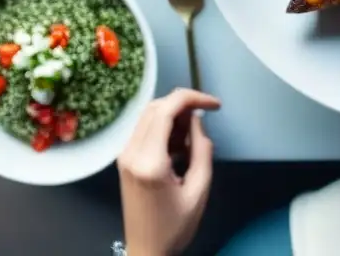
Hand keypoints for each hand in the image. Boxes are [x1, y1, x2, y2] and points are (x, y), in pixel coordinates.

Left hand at [118, 88, 221, 255]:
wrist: (146, 251)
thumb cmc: (174, 227)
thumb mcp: (199, 189)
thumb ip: (202, 149)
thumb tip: (198, 121)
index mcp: (149, 161)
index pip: (167, 109)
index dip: (193, 98)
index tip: (215, 105)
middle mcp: (131, 153)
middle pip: (156, 107)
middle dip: (184, 105)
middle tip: (206, 118)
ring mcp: (125, 156)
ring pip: (150, 116)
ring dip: (175, 117)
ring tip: (193, 140)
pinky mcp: (125, 160)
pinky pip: (146, 130)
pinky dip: (165, 128)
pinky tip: (180, 147)